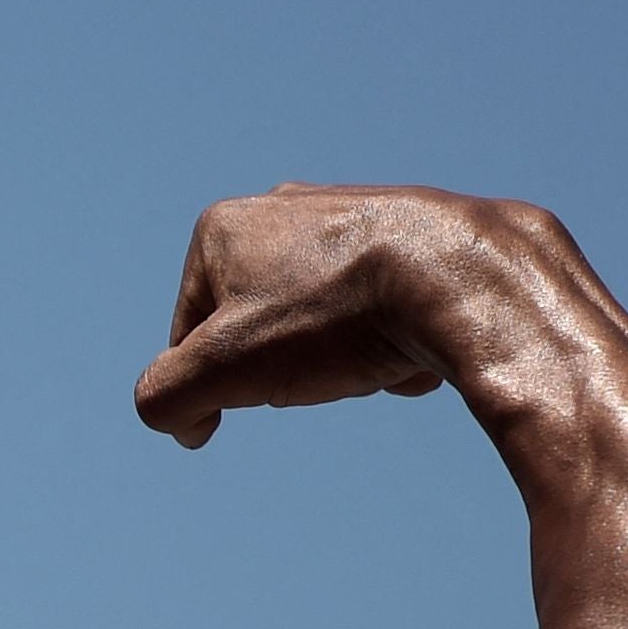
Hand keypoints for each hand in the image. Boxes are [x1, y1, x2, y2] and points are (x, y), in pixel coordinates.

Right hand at [133, 185, 512, 448]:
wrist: (463, 279)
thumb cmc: (334, 316)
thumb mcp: (221, 369)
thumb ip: (164, 396)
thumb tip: (176, 420)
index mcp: (222, 229)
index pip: (188, 336)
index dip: (212, 385)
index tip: (252, 398)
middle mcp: (283, 208)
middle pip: (257, 328)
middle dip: (284, 367)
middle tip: (319, 371)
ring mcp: (349, 217)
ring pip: (319, 325)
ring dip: (338, 361)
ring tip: (370, 358)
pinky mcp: (410, 236)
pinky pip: (377, 313)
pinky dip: (387, 343)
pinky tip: (411, 348)